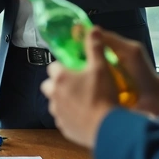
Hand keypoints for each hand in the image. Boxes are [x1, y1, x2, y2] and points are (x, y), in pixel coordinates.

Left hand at [40, 27, 158, 147]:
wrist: (108, 127)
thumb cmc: (104, 96)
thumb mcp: (101, 67)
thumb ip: (95, 47)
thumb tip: (93, 30)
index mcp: (60, 77)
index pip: (54, 67)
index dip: (65, 67)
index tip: (77, 70)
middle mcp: (54, 94)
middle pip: (51, 85)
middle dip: (61, 84)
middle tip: (79, 85)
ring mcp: (57, 112)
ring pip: (56, 102)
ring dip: (65, 100)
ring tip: (85, 101)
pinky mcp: (63, 127)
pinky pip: (64, 118)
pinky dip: (71, 116)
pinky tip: (86, 115)